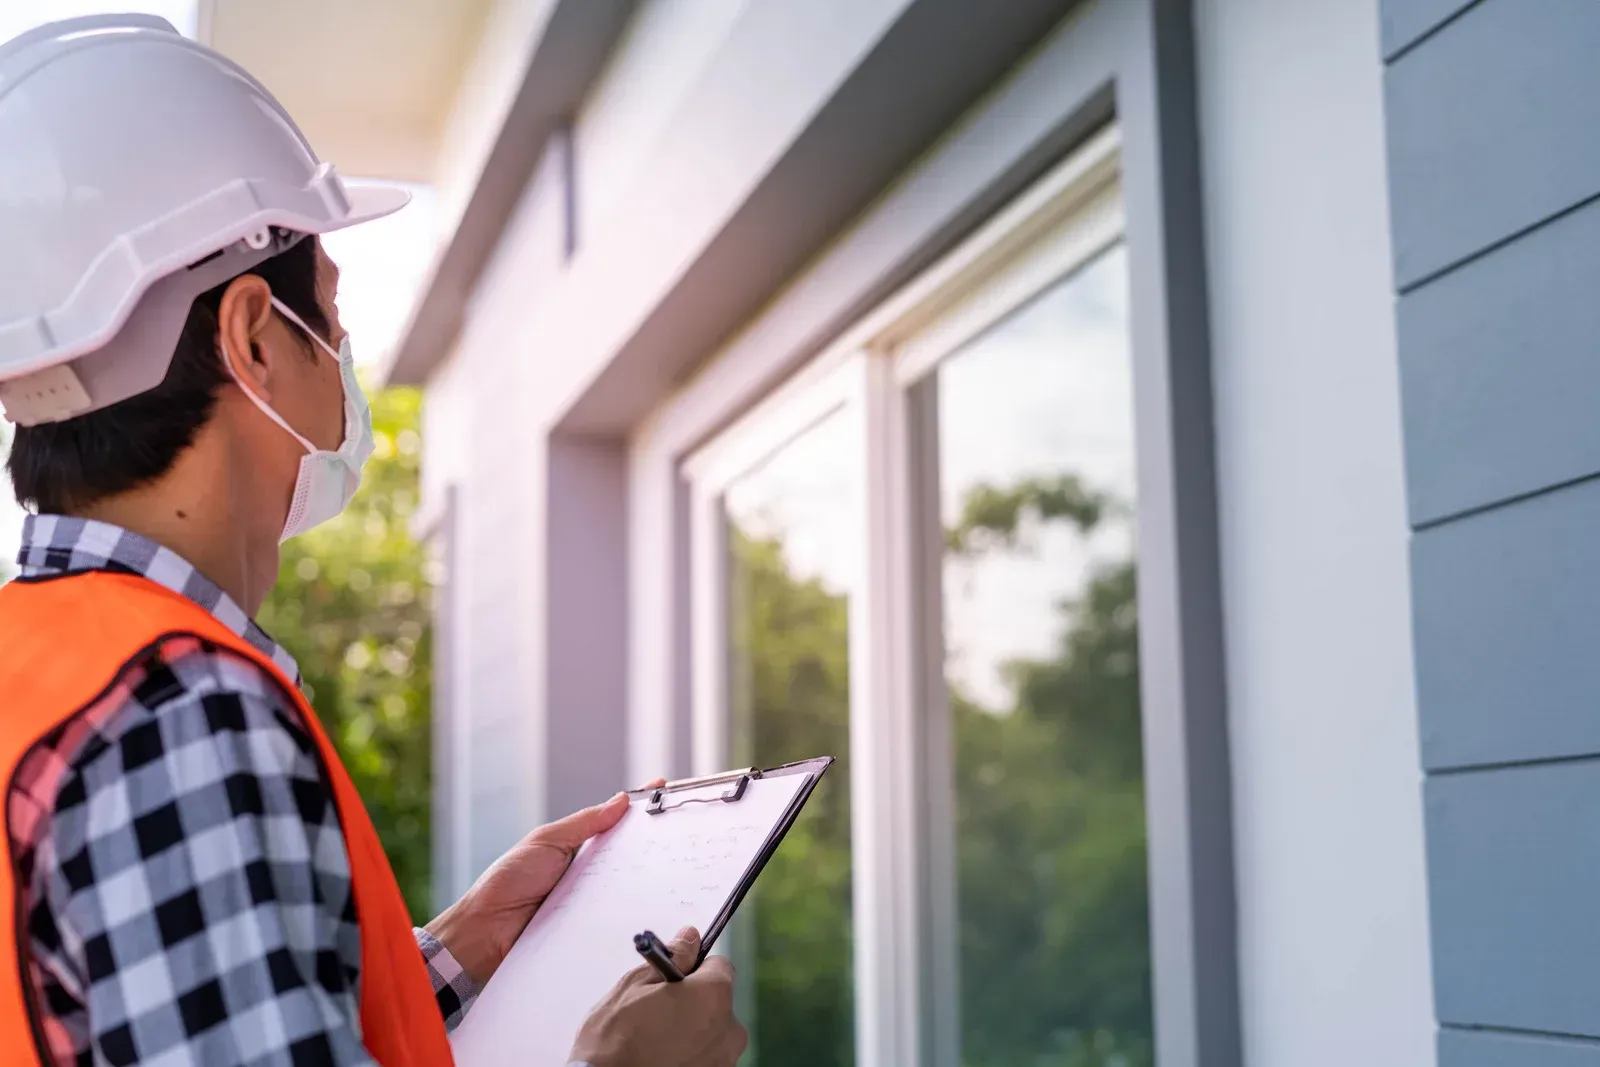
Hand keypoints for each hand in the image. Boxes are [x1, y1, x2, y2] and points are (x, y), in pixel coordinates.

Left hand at [425, 780, 666, 985]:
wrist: (486, 932)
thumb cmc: (507, 881)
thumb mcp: (546, 841)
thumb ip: (583, 823)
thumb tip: (620, 800)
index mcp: (578, 847)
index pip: (614, 822)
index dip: (639, 807)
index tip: (664, 788)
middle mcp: (589, 872)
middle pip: (629, 854)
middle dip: (654, 842)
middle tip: (679, 830)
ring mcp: (592, 900)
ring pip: (628, 886)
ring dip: (646, 878)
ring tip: (672, 863)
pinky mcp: (592, 927)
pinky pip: (617, 916)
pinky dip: (631, 910)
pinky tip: (649, 903)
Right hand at [569, 927, 745, 1066]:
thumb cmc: (615, 1039)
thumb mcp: (636, 985)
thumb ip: (672, 958)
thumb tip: (691, 937)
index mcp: (714, 996)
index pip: (719, 966)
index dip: (694, 969)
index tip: (673, 978)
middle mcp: (729, 1030)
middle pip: (718, 1001)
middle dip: (694, 1001)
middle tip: (658, 1011)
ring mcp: (723, 1060)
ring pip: (712, 1032)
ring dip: (692, 1030)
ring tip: (656, 1038)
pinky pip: (706, 1056)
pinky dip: (690, 1054)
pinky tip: (662, 1056)